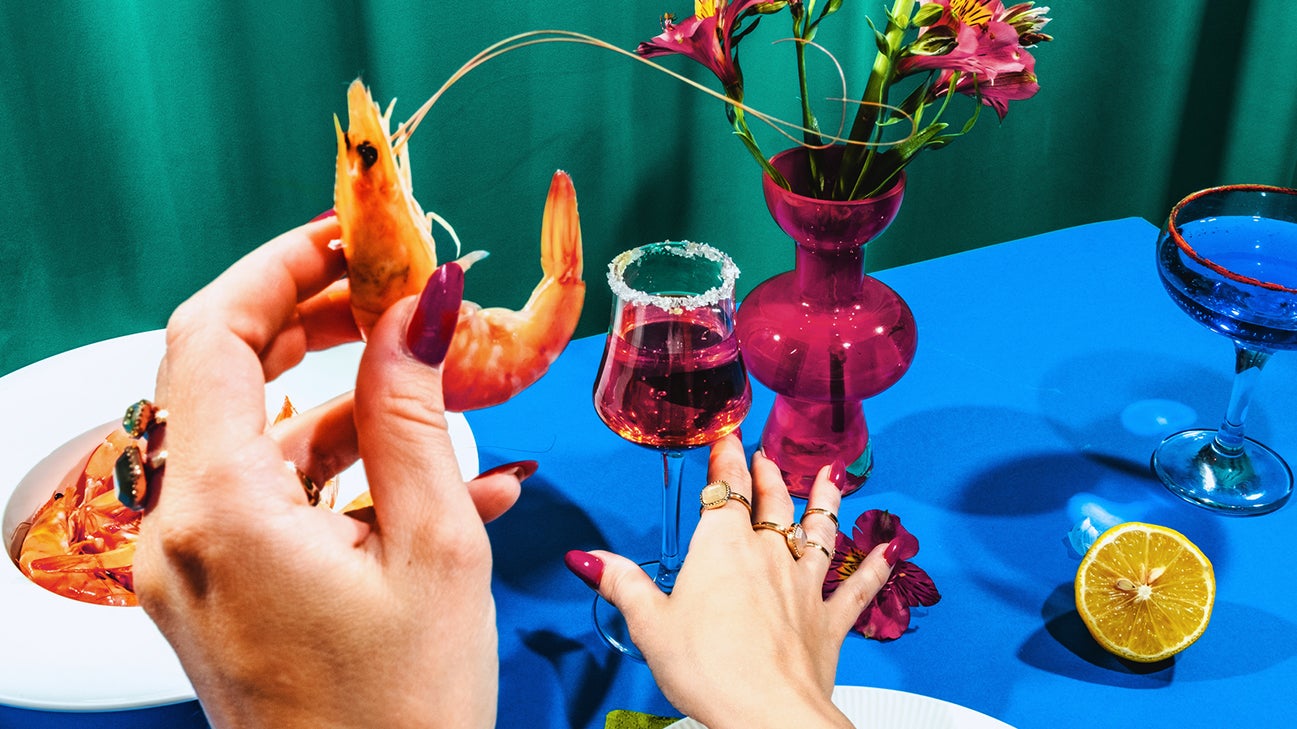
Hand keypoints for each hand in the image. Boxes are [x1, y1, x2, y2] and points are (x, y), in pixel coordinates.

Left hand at [134, 217, 519, 727]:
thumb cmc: (404, 712)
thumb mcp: (433, 547)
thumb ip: (415, 412)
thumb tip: (422, 308)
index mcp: (220, 511)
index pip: (211, 335)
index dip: (277, 267)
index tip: (347, 237)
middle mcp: (181, 533)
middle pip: (227, 375)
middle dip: (316, 322)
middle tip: (398, 296)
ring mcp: (194, 566)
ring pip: (261, 439)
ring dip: (349, 404)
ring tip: (445, 388)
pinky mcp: (221, 591)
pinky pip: (276, 502)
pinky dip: (347, 476)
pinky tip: (446, 475)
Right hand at [568, 435, 895, 727]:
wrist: (768, 713)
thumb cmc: (710, 670)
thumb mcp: (650, 624)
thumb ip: (623, 584)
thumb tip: (589, 558)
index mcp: (721, 548)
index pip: (724, 488)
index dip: (726, 458)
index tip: (728, 437)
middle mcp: (767, 556)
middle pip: (771, 502)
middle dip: (768, 474)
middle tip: (765, 456)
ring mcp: (804, 586)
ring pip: (818, 531)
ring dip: (825, 502)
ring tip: (831, 478)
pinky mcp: (829, 621)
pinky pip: (859, 587)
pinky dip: (877, 566)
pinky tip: (892, 549)